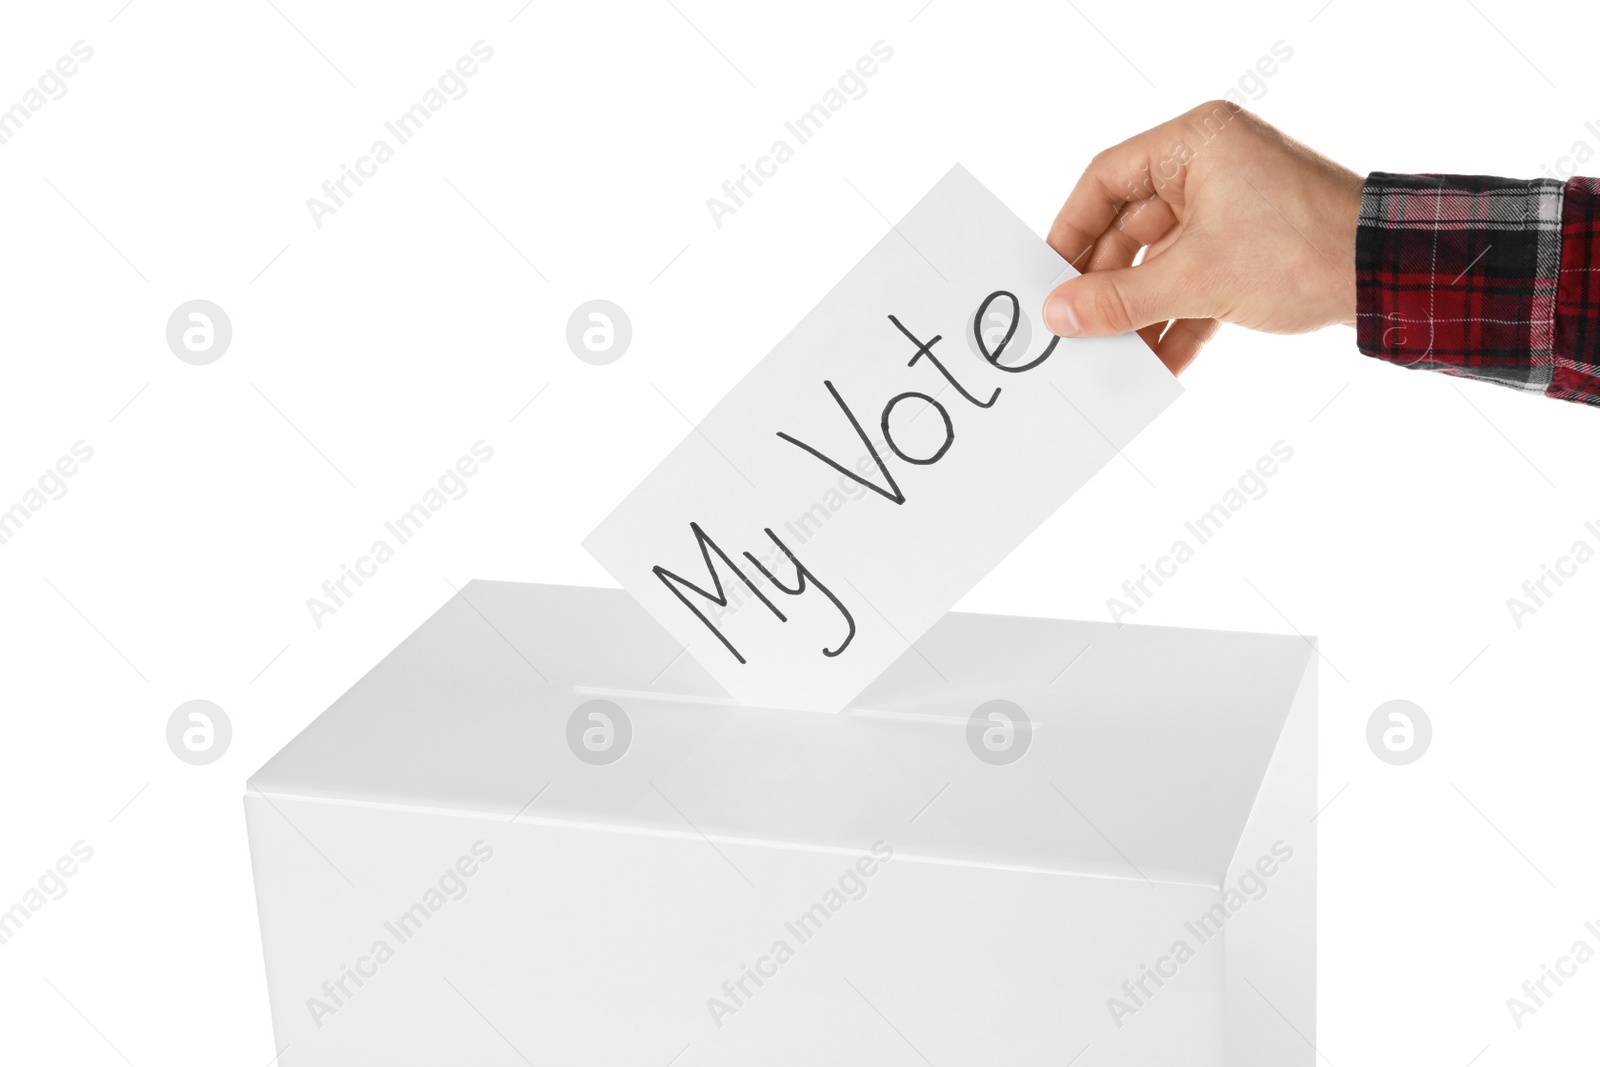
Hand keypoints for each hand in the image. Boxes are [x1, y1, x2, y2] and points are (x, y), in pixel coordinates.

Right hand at [1041, 101, 1363, 373]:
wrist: (1390, 276)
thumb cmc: (1305, 248)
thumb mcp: (1197, 278)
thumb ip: (1120, 299)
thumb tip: (1060, 314)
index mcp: (1194, 144)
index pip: (1106, 180)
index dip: (1070, 231)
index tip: (1048, 277)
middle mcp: (1210, 167)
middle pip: (1130, 228)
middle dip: (1107, 286)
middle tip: (1076, 328)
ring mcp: (1231, 208)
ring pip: (1162, 262)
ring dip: (1140, 312)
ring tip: (1112, 355)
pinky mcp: (1250, 248)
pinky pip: (1196, 282)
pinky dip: (1178, 320)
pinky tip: (1158, 362)